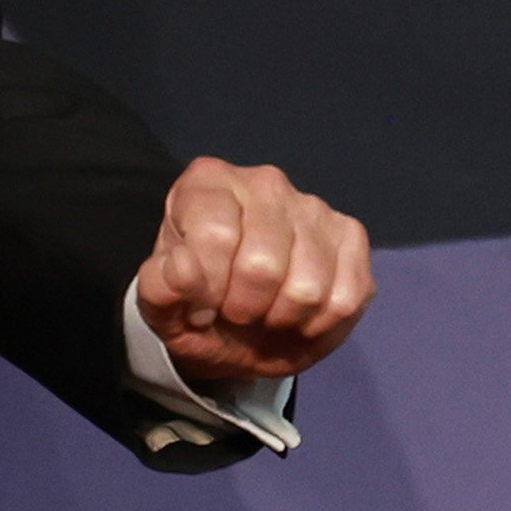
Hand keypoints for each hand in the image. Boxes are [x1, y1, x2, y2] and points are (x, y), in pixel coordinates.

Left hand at [135, 157, 374, 384]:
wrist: (236, 328)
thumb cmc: (195, 306)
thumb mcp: (160, 307)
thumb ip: (158, 288)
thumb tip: (183, 268)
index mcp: (208, 182)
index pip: (215, 236)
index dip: (206, 288)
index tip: (199, 307)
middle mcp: (265, 182)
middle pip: (263, 265)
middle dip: (244, 307)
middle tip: (234, 311)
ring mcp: (314, 207)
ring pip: (307, 288)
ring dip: (281, 318)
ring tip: (265, 311)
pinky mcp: (351, 236)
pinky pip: (345, 300)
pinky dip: (318, 325)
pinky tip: (297, 316)